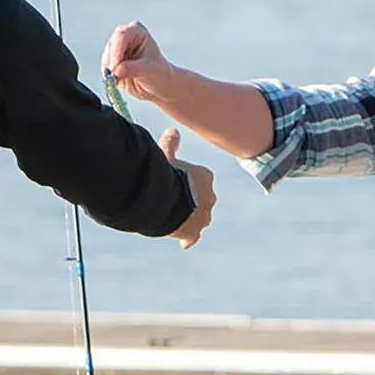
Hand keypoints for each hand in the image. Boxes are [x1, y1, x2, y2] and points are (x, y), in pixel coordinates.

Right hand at [105, 19, 174, 103]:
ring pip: (106, 58)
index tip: (115, 66)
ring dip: (110, 70)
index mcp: (137, 31)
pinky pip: (105, 68)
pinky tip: (119, 80)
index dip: (116, 50)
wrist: (159, 85)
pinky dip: (109, 76)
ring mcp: (116, 49)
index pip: (122, 36)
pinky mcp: (111, 62)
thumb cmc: (159, 73)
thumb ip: (132, 68)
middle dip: (112, 61)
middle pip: (111, 46)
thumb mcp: (149, 70)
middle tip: (116, 75)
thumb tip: (116, 71)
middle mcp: (124, 37)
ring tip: (122, 79)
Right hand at [163, 128, 214, 248]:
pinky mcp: (192, 231)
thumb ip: (170, 144)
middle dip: (191, 197)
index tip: (177, 176)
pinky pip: (192, 237)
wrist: (166, 200)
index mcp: (205, 177)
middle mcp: (209, 198)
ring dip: (190, 216)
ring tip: (177, 216)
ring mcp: (202, 216)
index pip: (201, 176)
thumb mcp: (166, 155)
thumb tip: (173, 130)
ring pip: (199, 217)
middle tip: (176, 196)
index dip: (188, 177)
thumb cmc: (166, 174)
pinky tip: (185, 244)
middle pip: (202, 198)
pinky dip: (188, 239)